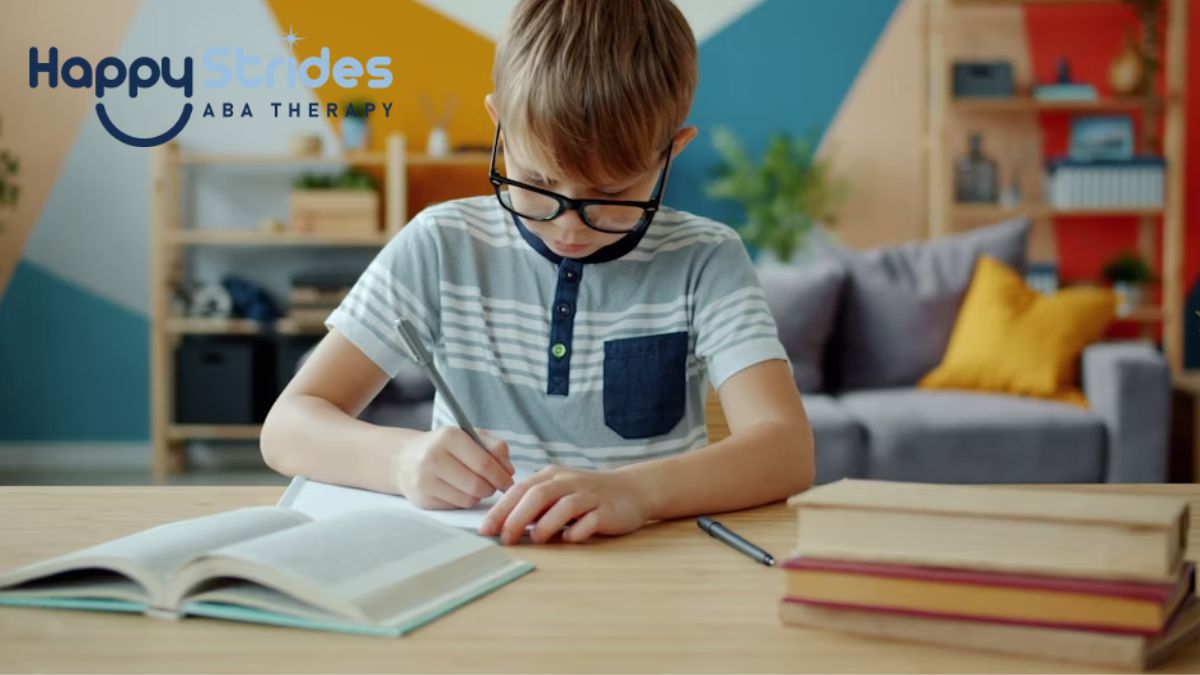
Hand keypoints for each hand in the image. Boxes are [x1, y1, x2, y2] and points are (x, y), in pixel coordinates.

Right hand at [396, 427, 514, 509]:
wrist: (404, 458)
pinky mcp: (422, 498)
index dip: (501, 476)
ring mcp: (425, 480)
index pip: (484, 463)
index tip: (509, 482)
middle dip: (492, 488)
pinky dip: (464, 500)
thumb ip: (495, 447)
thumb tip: (509, 471)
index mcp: (449, 437)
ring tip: (474, 485)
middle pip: (477, 484)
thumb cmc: (444, 446)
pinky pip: (456, 506)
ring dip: (478, 495)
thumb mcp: (470, 436)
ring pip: (468, 498)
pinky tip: (459, 490)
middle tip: (493, 485)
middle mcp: (434, 457)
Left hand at [479, 465, 650, 544]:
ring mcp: (590, 495)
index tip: (485, 529)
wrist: (632, 490)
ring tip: (535, 539)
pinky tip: (569, 539)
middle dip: (517, 517)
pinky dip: (577, 531)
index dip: (501, 509)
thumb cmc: (588, 495)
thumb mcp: (559, 492)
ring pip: (564, 505)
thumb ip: (535, 505)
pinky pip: (590, 520)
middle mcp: (569, 482)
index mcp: (552, 475)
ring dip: (546, 523)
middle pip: (538, 495)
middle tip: (504, 538)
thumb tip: (503, 526)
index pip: (520, 489)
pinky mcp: (608, 510)